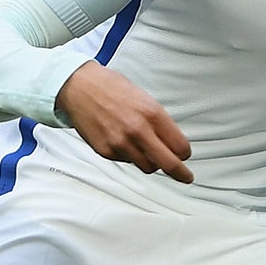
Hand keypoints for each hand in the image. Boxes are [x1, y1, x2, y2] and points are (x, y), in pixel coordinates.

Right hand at [55, 62, 191, 182]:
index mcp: (152, 113)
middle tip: (186, 177)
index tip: (184, 155)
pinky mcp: (106, 151)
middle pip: (168, 164)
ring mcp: (121, 143)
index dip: (184, 153)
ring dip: (152, 163)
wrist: (79, 87)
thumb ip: (158, 121)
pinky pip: (127, 161)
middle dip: (180, 173)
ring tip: (147, 151)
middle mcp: (138, 130)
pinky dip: (130, 156)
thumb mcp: (143, 98)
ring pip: (147, 167)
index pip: (179, 145)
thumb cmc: (111, 88)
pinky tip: (123, 141)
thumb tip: (170, 142)